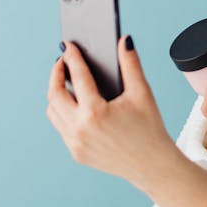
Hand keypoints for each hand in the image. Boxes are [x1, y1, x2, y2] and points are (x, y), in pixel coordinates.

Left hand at [46, 36, 176, 190]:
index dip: (72, 57)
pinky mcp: (76, 153)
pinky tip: (74, 104)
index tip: (68, 46)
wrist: (153, 166)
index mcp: (96, 113)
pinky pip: (61, 128)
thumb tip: (124, 40)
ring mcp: (76, 143)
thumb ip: (131, 64)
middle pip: (55, 94)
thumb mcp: (142, 93)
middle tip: (62, 62)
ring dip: (56, 94)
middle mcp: (80, 129)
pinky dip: (63, 113)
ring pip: (53, 112)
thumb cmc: (150, 129)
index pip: (77, 76)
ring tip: (65, 82)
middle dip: (56, 74)